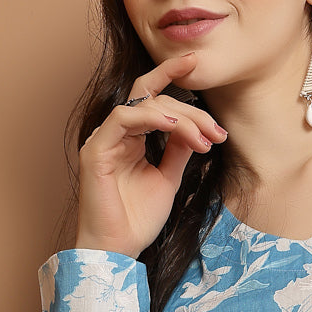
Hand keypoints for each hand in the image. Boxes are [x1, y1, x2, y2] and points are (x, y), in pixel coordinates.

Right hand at [75, 53, 226, 256]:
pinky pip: (122, 118)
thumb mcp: (169, 178)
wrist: (119, 248)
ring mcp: (103, 140)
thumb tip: (195, 128)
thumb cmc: (138, 219)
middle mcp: (115, 134)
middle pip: (153, 99)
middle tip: (217, 133)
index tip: (197, 63)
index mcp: (131, 138)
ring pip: (142, 105)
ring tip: (202, 138)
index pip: (151, 97)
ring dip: (178, 117)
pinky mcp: (95, 150)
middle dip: (191, 112)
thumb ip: (179, 150)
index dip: (171, 75)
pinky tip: (173, 126)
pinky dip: (149, 117)